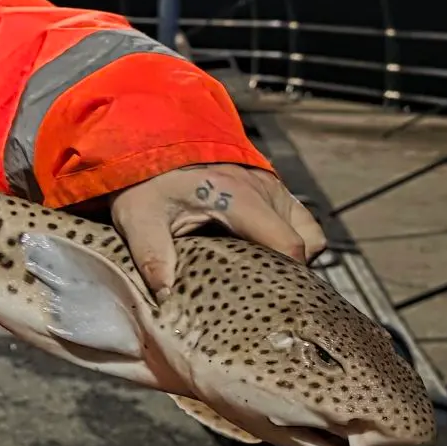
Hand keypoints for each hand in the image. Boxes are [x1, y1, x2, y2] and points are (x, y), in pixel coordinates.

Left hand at [110, 163, 326, 301]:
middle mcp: (264, 188)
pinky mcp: (272, 190)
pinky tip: (258, 255)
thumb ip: (151, 254)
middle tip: (254, 292)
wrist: (154, 146)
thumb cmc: (147, 184)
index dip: (284, 278)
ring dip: (290, 256)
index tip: (265, 299)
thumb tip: (165, 294)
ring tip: (256, 273)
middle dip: (287, 272)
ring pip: (307, 233)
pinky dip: (289, 241)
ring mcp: (273, 187)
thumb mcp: (139, 218)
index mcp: (238, 197)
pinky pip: (300, 223)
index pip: (287, 244)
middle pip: (304, 243)